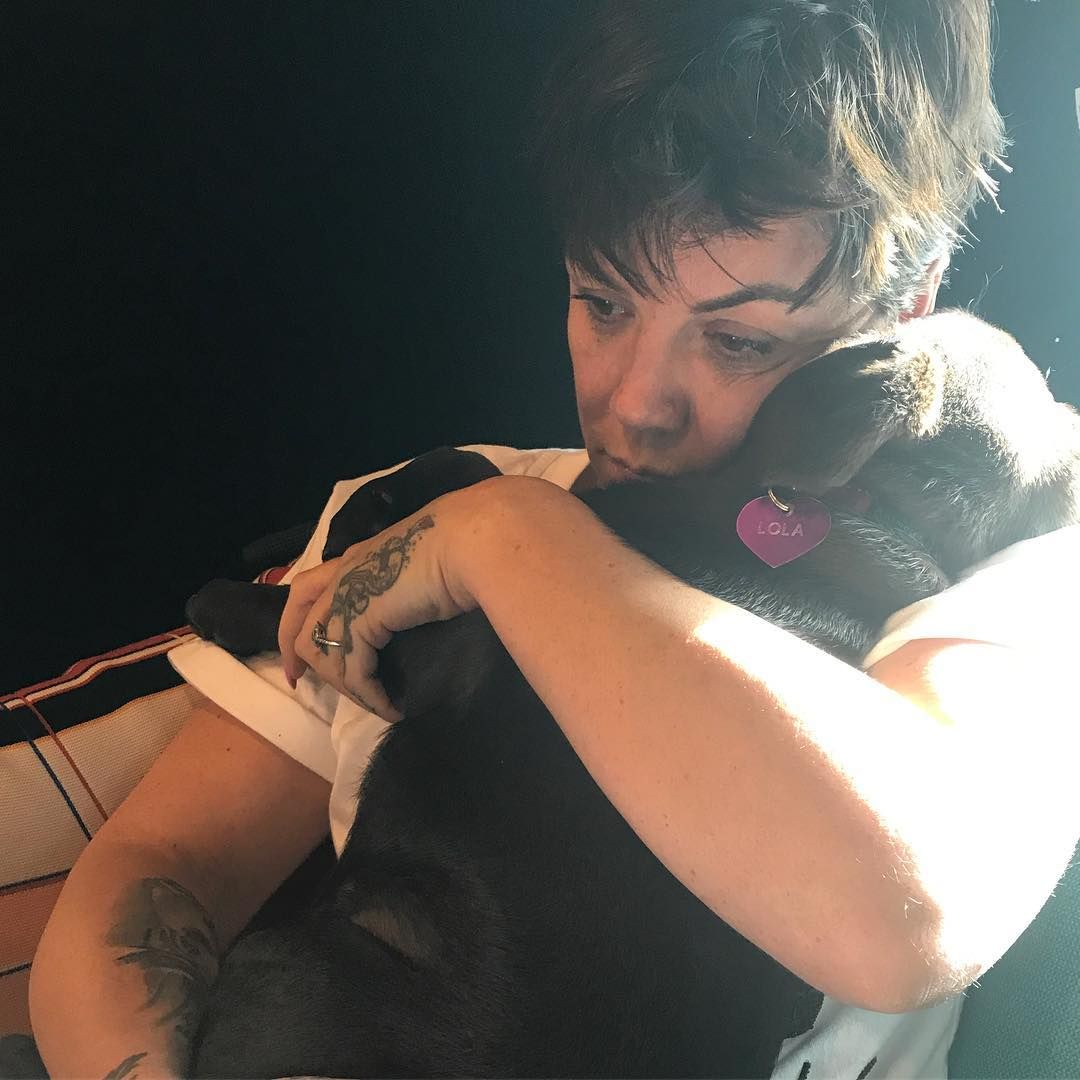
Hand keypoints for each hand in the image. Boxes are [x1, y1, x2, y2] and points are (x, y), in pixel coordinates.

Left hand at [277, 500, 476, 720]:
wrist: (468, 541)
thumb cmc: (458, 548)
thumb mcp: (419, 569)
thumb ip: (402, 588)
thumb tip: (409, 615)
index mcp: (356, 559)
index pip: (306, 591)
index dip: (292, 625)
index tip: (297, 659)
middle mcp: (343, 574)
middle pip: (301, 624)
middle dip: (298, 658)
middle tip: (306, 687)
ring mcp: (348, 595)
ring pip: (322, 653)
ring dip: (346, 686)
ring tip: (375, 701)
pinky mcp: (362, 620)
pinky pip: (354, 672)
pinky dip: (371, 696)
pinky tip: (393, 708)